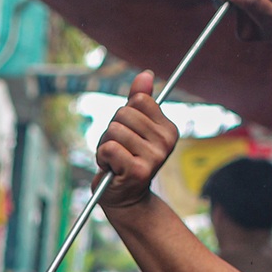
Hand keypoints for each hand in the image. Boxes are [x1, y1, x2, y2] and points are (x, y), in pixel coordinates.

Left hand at [96, 71, 176, 210]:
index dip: (123, 115)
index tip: (127, 134)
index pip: (138, 100)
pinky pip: (109, 148)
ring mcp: (155, 157)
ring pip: (113, 131)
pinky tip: (111, 170)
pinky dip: (102, 158)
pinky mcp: (139, 170)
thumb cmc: (125, 159)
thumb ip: (138, 101)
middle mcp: (166, 142)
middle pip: (123, 114)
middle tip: (117, 151)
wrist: (125, 198)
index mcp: (169, 129)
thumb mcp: (132, 128)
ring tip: (114, 161)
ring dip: (104, 146)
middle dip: (110, 131)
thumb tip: (146, 74)